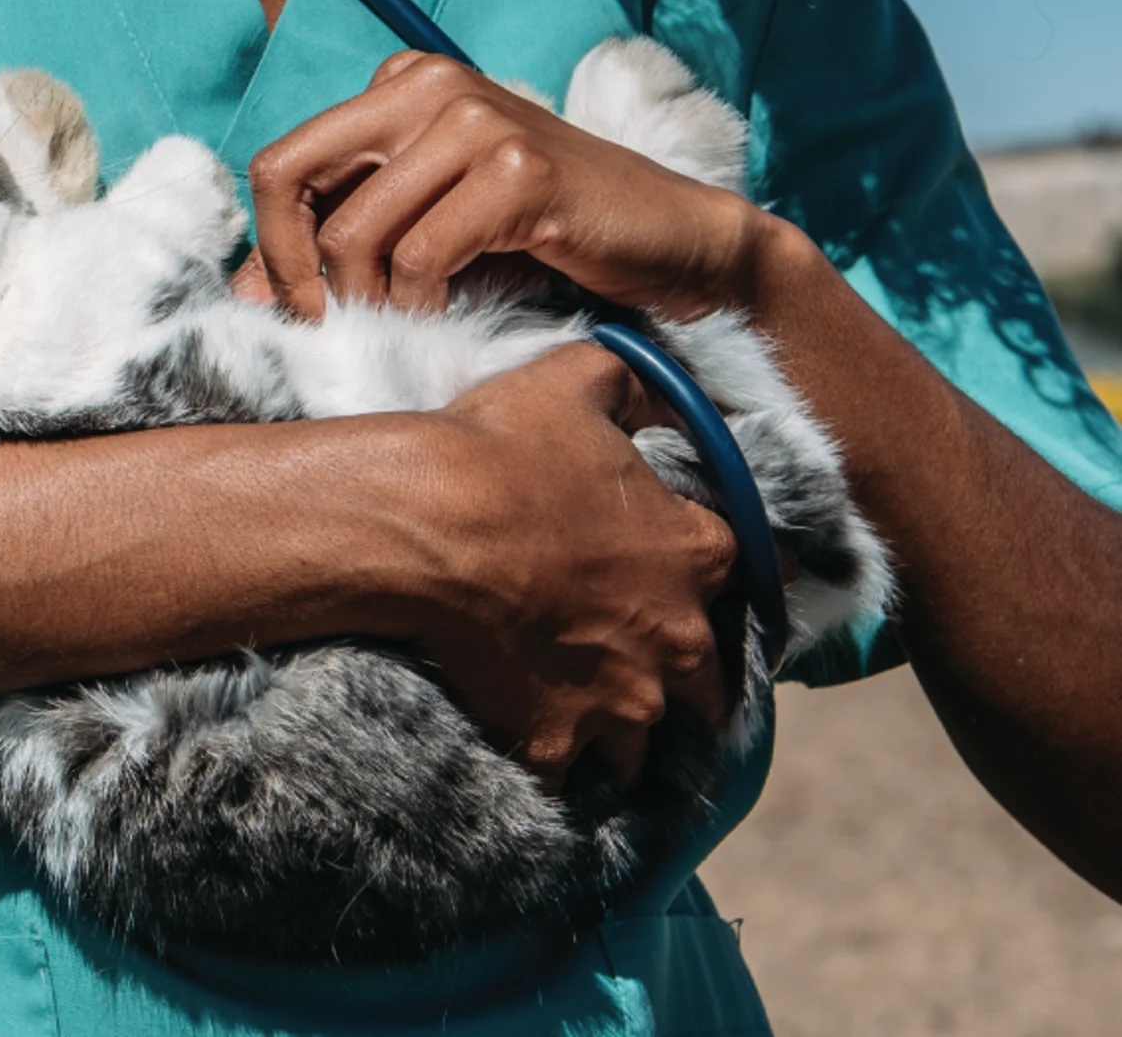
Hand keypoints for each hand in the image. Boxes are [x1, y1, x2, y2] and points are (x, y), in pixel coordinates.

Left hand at [237, 52, 769, 319]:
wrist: (669, 244)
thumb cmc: (541, 238)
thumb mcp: (423, 228)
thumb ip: (340, 241)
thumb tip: (243, 292)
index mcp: (399, 85)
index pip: (281, 163)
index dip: (271, 246)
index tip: (297, 308)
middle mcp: (428, 84)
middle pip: (290, 177)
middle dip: (292, 270)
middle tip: (327, 327)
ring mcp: (476, 119)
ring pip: (355, 231)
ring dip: (366, 301)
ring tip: (402, 325)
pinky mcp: (519, 170)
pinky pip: (420, 256)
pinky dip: (420, 305)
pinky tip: (447, 316)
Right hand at [386, 344, 737, 790]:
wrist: (420, 525)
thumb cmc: (499, 448)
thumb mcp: (576, 380)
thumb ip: (631, 383)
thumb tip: (653, 383)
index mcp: (695, 555)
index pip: (740, 580)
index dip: (703, 581)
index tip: (671, 583)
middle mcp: (675, 640)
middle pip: (709, 690)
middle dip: (678, 683)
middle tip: (631, 670)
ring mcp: (619, 701)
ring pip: (644, 746)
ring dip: (620, 737)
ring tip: (579, 725)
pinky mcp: (554, 741)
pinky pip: (567, 780)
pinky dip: (552, 770)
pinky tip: (528, 754)